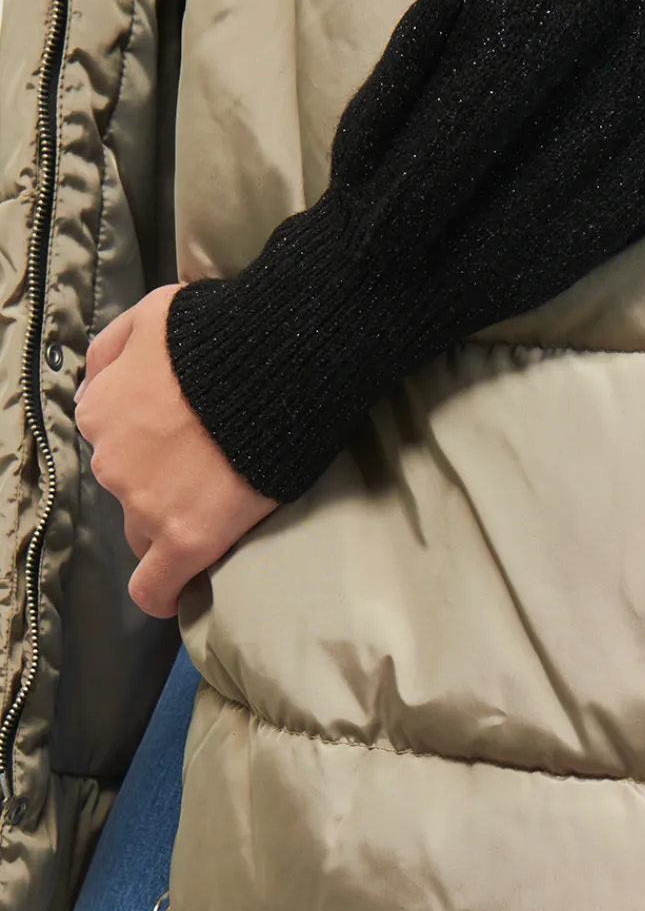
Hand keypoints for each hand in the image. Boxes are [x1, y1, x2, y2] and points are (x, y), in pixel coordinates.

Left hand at [74, 284, 277, 618]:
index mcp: (101, 410)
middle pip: (129, 493)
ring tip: (218, 514)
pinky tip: (177, 596)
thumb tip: (100, 383)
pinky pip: (156, 587)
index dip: (150, 450)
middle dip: (161, 488)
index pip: (114, 448)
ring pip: (145, 534)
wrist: (278, 363)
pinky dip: (163, 594)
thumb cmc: (223, 332)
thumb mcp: (152, 314)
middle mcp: (111, 461)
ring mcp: (146, 503)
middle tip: (212, 474)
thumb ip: (114, 350)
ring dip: (171, 528)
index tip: (184, 448)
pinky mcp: (185, 538)